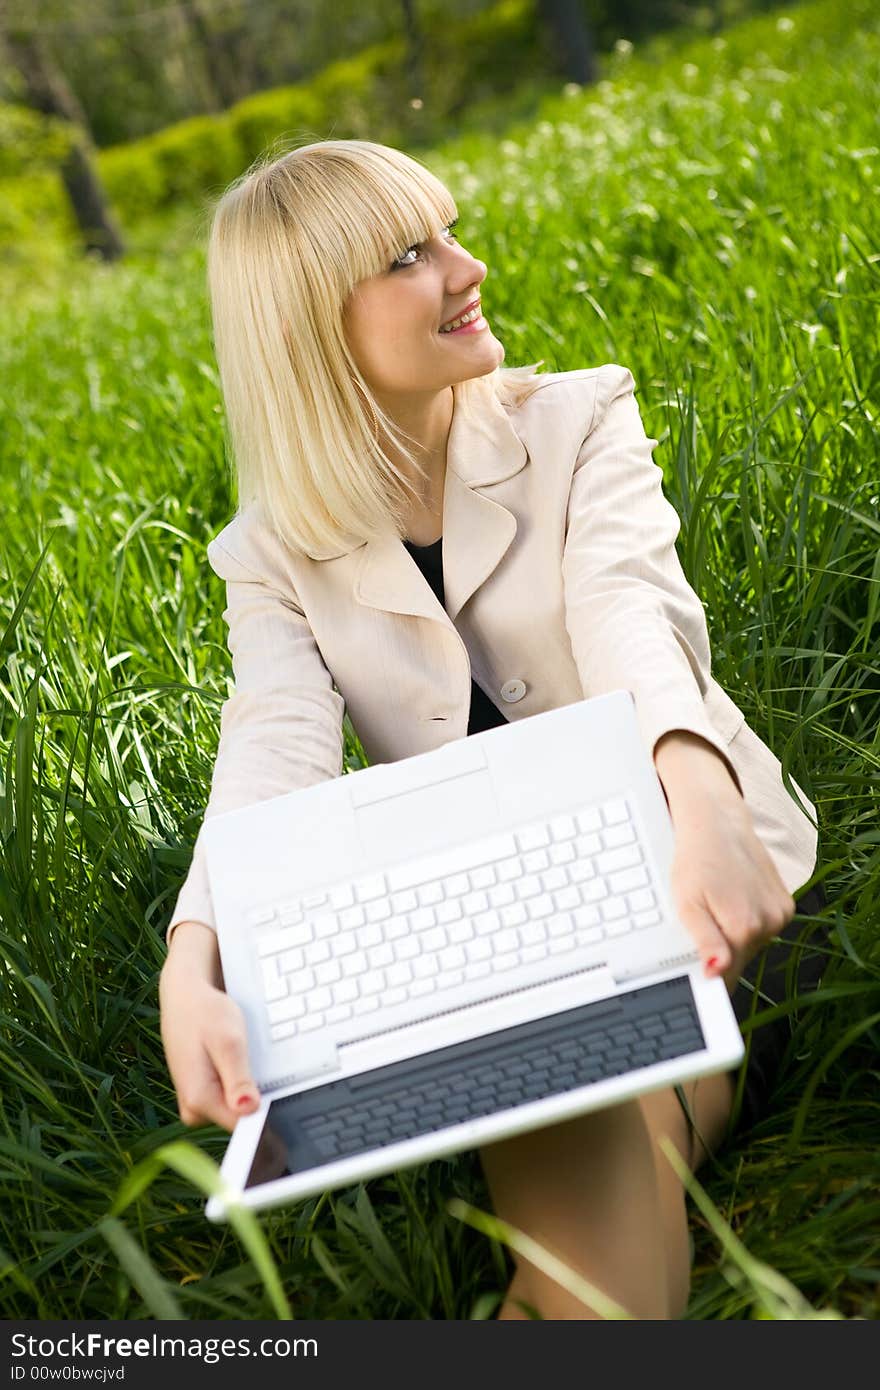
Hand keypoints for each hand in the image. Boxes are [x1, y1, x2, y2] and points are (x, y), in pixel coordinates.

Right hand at [159, 921, 260, 1130]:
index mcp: (198, 1099)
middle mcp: (194, 1109)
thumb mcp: (229, 1041)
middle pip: (242, 1120)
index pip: (243, 1127)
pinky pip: (230, 1099)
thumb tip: (248, 1110)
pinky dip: (241, 1083)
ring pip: (237, 1109)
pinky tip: (240, 1061)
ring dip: (250, 1087)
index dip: (266, 1114)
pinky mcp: (201, 1095)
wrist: (186, 997)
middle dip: (259, 1097)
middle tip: (261, 1064)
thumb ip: (238, 1078)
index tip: (282, 1097)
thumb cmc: (206, 1013)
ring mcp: (196, 1103)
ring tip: (247, 1057)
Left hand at [655, 731, 796, 994]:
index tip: (699, 972)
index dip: (711, 975)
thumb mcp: (688, 903)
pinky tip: (735, 900)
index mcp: (744, 927)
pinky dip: (750, 921)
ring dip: (735, 935)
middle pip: (741, 959)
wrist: (719, 825)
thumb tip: (716, 972)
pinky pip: (765, 927)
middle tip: (702, 923)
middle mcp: (770, 923)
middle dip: (721, 952)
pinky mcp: (787, 905)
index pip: (728, 975)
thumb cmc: (697, 861)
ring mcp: (782, 914)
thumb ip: (705, 941)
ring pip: (753, 944)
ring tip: (719, 905)